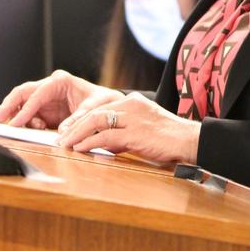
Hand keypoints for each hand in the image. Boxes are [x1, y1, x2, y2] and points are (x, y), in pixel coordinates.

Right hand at [0, 69, 123, 130]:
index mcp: (61, 81)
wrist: (109, 107)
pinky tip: (37, 128)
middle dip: (8, 106)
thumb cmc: (104, 102)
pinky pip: (28, 115)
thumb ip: (78, 119)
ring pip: (22, 104)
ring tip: (30, 127)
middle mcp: (51, 87)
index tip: (15, 123)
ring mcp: (46, 99)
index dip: (25, 109)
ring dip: (19, 117)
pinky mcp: (45, 110)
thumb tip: (62, 132)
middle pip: (22, 93)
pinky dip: (27, 123)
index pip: (37, 93)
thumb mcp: (95, 109)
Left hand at [56, 92, 200, 164]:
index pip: (100, 108)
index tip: (68, 131)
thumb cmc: (169, 139)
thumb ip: (123, 134)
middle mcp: (131, 105)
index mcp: (133, 102)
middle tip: (60, 138)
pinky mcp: (135, 132)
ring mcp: (133, 118)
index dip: (82, 120)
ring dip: (77, 133)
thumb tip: (104, 144)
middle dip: (74, 126)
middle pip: (94, 112)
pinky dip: (89, 142)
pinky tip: (79, 149)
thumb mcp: (143, 131)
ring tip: (64, 144)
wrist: (189, 140)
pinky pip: (105, 136)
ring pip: (96, 121)